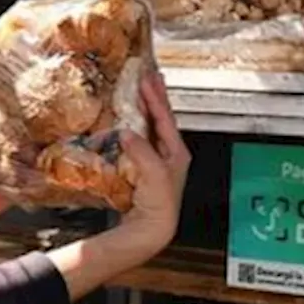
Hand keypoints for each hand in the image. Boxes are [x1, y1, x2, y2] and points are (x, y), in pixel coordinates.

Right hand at [117, 72, 190, 250]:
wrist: (151, 228)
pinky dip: (134, 123)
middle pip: (161, 118)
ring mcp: (156, 159)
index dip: (155, 97)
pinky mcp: (143, 166)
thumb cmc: (159, 204)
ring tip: (139, 90)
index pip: (165, 118)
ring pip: (150, 126)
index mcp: (177, 153)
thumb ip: (141, 150)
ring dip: (144, 107)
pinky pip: (139, 138)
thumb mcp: (153, 173)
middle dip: (155, 96)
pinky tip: (126, 118)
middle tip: (148, 75)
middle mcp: (169, 154)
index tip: (147, 79)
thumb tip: (126, 132)